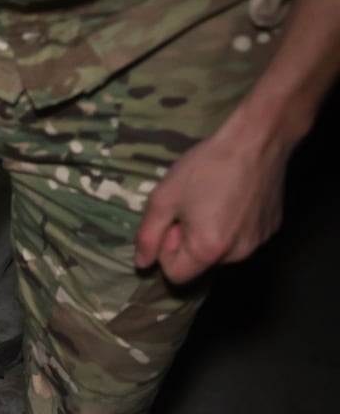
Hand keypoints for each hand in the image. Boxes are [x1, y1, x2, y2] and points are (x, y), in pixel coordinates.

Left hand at [133, 116, 293, 284]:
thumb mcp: (163, 199)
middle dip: (188, 241)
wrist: (258, 138)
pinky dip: (231, 225)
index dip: (166, 251)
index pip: (176, 275)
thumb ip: (147, 236)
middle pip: (199, 263)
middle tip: (192, 206)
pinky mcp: (272, 227)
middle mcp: (239, 253)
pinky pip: (241, 237)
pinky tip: (233, 197)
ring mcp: (259, 241)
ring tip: (212, 199)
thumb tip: (142, 263)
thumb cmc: (206, 166)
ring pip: (220, 251)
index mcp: (209, 250)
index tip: (174, 222)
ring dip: (209, 233)